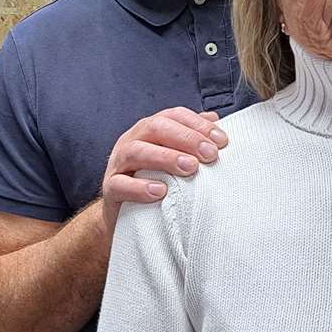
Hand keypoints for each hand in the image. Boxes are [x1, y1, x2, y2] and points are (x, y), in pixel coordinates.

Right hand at [100, 107, 227, 224]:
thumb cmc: (154, 180)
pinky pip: (119, 184)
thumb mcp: (174, 157)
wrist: (124, 215)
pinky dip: (139, 188)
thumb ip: (192, 138)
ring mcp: (118, 164)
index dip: (198, 124)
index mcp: (150, 130)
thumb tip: (215, 118)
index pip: (173, 116)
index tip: (222, 141)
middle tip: (210, 155)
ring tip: (190, 168)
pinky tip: (160, 192)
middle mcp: (132, 141)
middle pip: (155, 127)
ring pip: (136, 151)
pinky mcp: (110, 189)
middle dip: (186, 138)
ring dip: (165, 157)